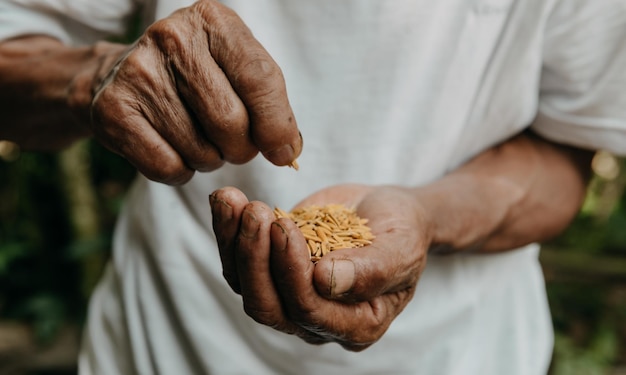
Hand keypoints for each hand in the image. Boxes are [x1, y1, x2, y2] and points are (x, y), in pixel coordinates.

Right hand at [90, 0, 300, 184]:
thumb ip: (270, 105)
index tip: (284, 153)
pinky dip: (181, 172)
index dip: (277, 126)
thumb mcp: (236, 71)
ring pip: (201, 151)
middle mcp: (173, 38)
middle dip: (241, 148)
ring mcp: (138, 73)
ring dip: (211, 161)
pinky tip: (173, 150)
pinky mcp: (113, 111)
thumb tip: (287, 153)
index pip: (260, 80)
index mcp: (213, 21)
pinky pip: (168, 167)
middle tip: (233, 145)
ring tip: (199, 141)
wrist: (119, 77)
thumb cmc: (194, 77)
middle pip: (230, 121)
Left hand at [209, 184, 431, 350]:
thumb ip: (371, 270)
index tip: (285, 225)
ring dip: (234, 241)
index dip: (291, 271)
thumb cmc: (402, 232)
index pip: (309, 311)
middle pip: (267, 306)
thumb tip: (325, 280)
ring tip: (233, 200)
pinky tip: (226, 200)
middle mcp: (316, 320)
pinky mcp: (271, 269)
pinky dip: (227, 230)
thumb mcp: (400, 248)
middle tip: (255, 212)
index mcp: (354, 325)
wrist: (386, 213)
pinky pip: (238, 259)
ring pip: (245, 284)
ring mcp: (289, 296)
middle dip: (254, 257)